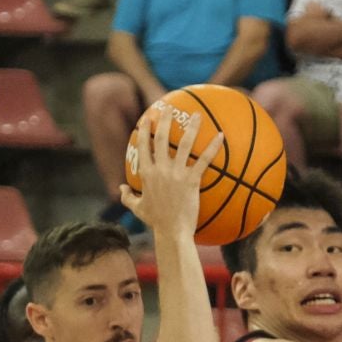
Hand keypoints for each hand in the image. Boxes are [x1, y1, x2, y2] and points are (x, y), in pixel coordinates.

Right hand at [120, 103, 221, 241]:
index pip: (143, 146)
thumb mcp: (137, 208)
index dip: (144, 130)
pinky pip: (204, 160)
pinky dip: (213, 148)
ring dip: (191, 128)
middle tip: (169, 108)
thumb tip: (120, 188)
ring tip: (198, 115)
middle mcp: (160, 169)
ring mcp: (176, 174)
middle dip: (165, 121)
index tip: (147, 118)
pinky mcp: (191, 181)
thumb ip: (127, 196)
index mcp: (146, 173)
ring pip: (185, 145)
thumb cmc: (155, 221)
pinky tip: (221, 136)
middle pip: (162, 139)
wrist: (172, 232)